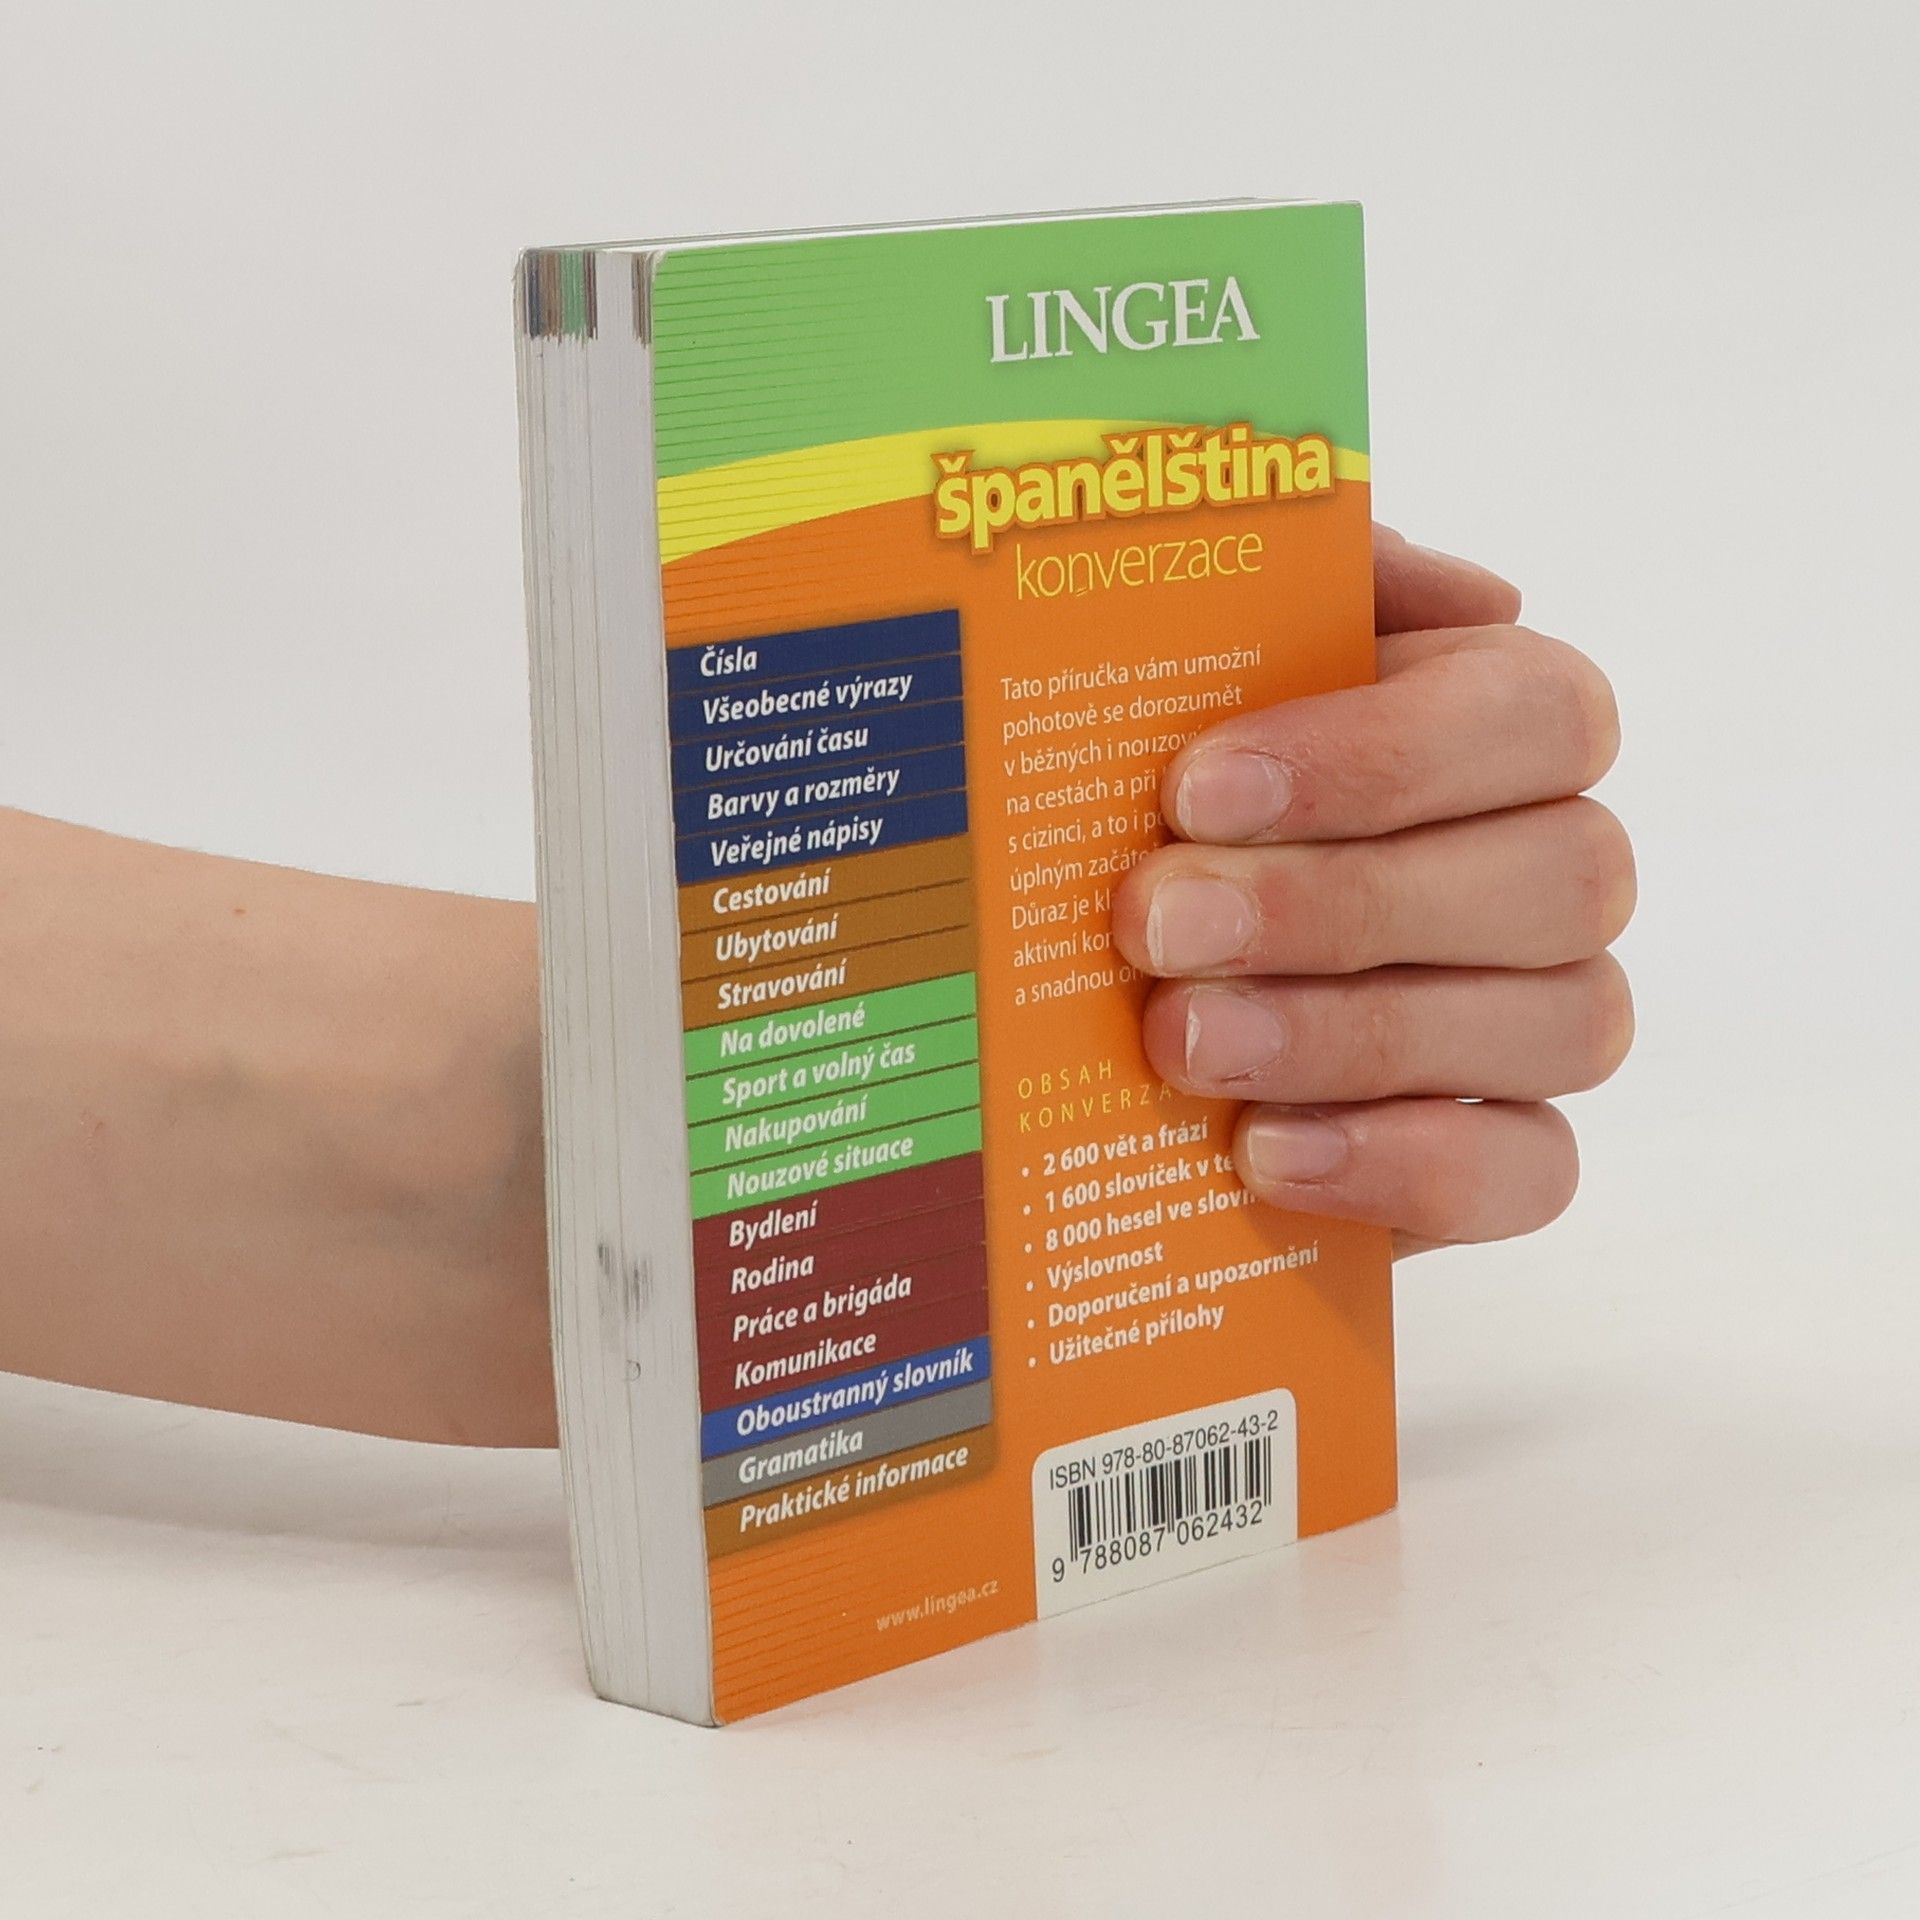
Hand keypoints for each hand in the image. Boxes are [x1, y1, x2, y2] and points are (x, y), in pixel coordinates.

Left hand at [1112, 527, 1634, 1257]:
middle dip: (1340, 903)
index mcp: (1500, 724)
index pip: (1533, 714)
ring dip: (1353, 1035)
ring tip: (1184, 1046)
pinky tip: (1264, 1152)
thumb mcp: (1195, 679)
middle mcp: (1555, 867)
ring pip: (1560, 1023)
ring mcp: (1546, 1018)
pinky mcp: (1508, 1156)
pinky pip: (1530, 1172)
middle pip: (1559, 876)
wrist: (1130, 995)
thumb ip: (1279, 590)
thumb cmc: (1175, 806)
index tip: (1195, 789)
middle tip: (1155, 925)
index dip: (1378, 754)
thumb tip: (1405, 571)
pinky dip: (1402, 1164)